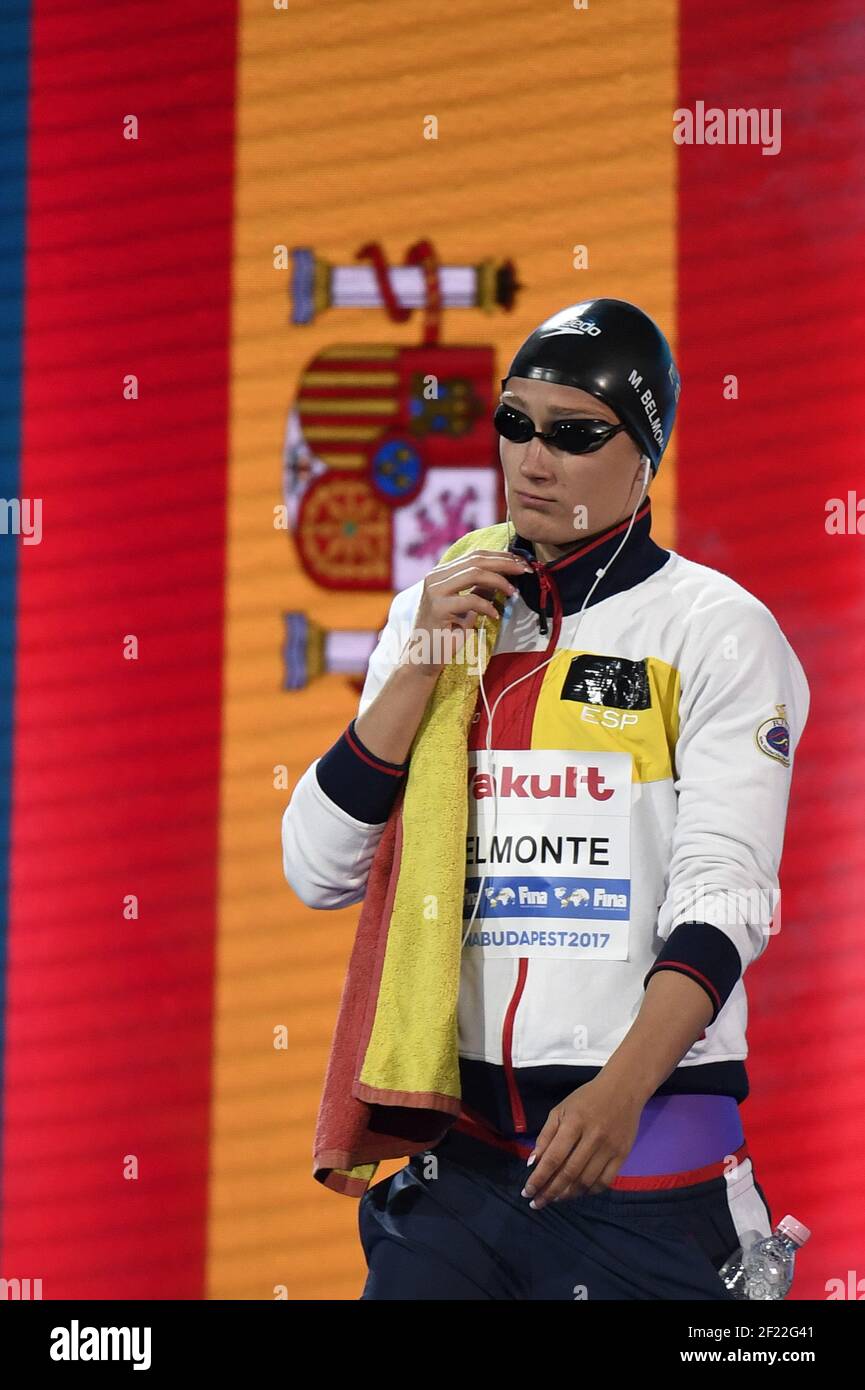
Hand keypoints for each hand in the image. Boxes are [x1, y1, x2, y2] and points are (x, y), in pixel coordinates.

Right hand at [406, 549, 530, 674]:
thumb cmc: (446, 633)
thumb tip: (504, 576)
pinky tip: (496, 615)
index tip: (521, 563)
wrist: (423, 658)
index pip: (474, 556)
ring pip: (474, 574)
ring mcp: (434, 591)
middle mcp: (435, 577)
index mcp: (441, 573)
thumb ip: (479, 590)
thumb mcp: (466, 608)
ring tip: (513, 593)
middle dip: (505, 563)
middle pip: (476, 560)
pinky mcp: (438, 607)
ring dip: (500, 581)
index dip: (500, 557)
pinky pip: (470, 600)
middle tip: (525, 570)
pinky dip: (487, 606)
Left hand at [521, 1074, 644, 1207]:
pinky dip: (589, 1191)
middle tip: (537, 1203)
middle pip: (569, 1173)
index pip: (553, 1158)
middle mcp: (592, 1137)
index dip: (539, 1178)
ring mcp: (610, 1148)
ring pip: (586, 1181)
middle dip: (549, 1192)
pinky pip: (604, 1182)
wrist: (624, 1090)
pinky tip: (577, 1192)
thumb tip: (533, 1163)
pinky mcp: (622, 1155)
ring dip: (567, 1194)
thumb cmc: (586, 1098)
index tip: (527, 1192)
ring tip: (554, 1199)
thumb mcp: (561, 1109)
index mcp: (573, 1122)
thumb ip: (546, 1136)